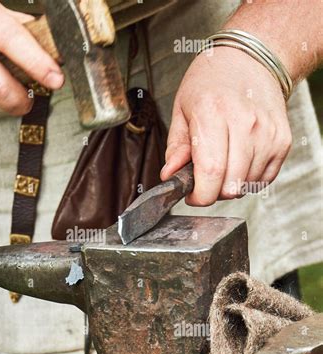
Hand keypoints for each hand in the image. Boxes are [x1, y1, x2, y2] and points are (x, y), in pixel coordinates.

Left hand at [161, 47, 291, 205]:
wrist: (251, 60)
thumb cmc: (211, 82)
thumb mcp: (182, 109)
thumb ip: (175, 148)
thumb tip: (170, 176)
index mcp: (213, 114)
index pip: (211, 173)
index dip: (199, 195)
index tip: (192, 195)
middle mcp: (245, 124)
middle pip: (230, 185)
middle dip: (212, 193)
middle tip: (204, 179)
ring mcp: (268, 133)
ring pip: (246, 186)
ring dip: (230, 186)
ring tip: (222, 164)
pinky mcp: (283, 141)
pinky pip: (263, 180)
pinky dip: (248, 180)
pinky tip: (238, 162)